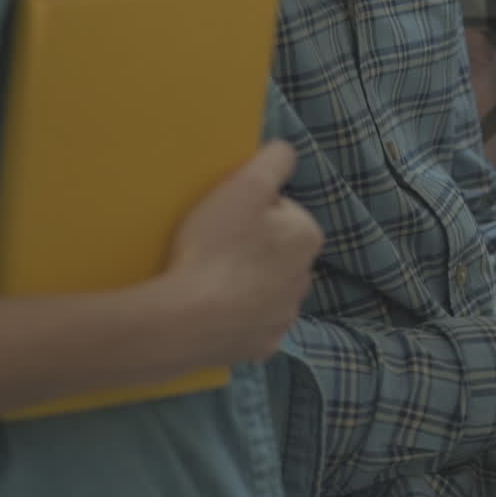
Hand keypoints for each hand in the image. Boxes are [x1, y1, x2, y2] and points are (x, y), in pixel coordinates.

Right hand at [167, 141, 324, 363]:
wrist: (187, 318)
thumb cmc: (217, 246)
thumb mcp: (245, 186)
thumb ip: (273, 161)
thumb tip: (286, 151)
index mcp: (307, 238)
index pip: (281, 211)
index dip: (250, 208)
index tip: (225, 216)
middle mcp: (306, 279)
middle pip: (274, 250)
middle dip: (251, 245)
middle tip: (212, 245)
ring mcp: (284, 316)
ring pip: (264, 287)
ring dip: (243, 281)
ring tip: (207, 277)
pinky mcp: (261, 345)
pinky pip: (249, 323)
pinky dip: (234, 316)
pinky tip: (209, 306)